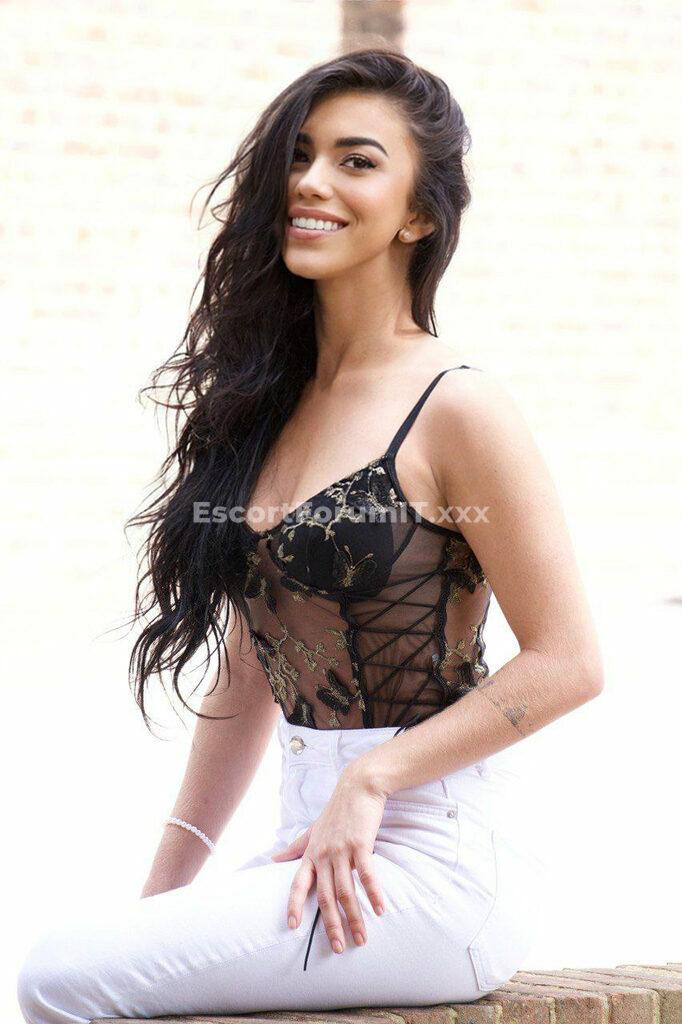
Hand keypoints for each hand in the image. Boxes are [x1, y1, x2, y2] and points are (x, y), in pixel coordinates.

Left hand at [271, 767, 387, 952]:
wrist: (357, 786)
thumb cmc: (336, 811)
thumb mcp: (311, 830)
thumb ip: (294, 848)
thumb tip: (272, 859)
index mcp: (311, 854)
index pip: (298, 884)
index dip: (293, 905)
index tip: (292, 926)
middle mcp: (324, 854)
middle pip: (324, 896)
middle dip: (331, 924)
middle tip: (338, 948)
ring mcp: (342, 850)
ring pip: (345, 890)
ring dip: (354, 916)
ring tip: (361, 938)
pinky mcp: (361, 844)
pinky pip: (366, 873)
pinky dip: (373, 893)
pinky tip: (379, 909)